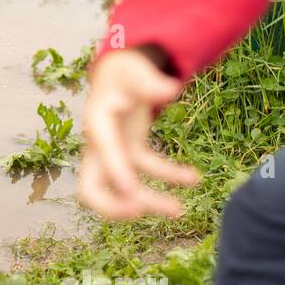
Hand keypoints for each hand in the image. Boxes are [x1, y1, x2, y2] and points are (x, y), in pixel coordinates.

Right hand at [78, 48, 198, 219]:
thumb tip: (171, 89)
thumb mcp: (135, 71)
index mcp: (97, 122)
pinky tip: (194, 178)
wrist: (120, 71)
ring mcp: (115, 151)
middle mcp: (99, 144)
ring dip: (149, 201)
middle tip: (136, 213)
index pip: (102, 154)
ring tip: (179, 211)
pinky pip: (148, 170)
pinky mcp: (131, 150)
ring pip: (123, 187)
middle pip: (91, 186)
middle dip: (110, 206)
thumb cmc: (126, 71)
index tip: (134, 199)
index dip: (117, 175)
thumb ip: (150, 82)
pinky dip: (169, 176)